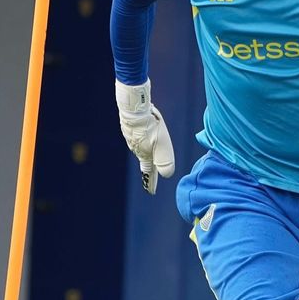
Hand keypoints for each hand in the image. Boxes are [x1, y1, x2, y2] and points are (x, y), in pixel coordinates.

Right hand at [115, 79, 174, 193]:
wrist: (134, 107)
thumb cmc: (149, 127)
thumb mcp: (162, 145)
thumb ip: (165, 161)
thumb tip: (167, 175)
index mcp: (144, 155)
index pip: (148, 173)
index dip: (151, 182)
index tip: (151, 192)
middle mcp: (136, 148)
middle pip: (145, 159)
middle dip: (150, 164)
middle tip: (153, 171)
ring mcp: (131, 137)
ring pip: (142, 146)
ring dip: (148, 147)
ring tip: (153, 146)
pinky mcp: (130, 127)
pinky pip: (139, 135)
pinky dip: (144, 136)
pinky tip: (146, 129)